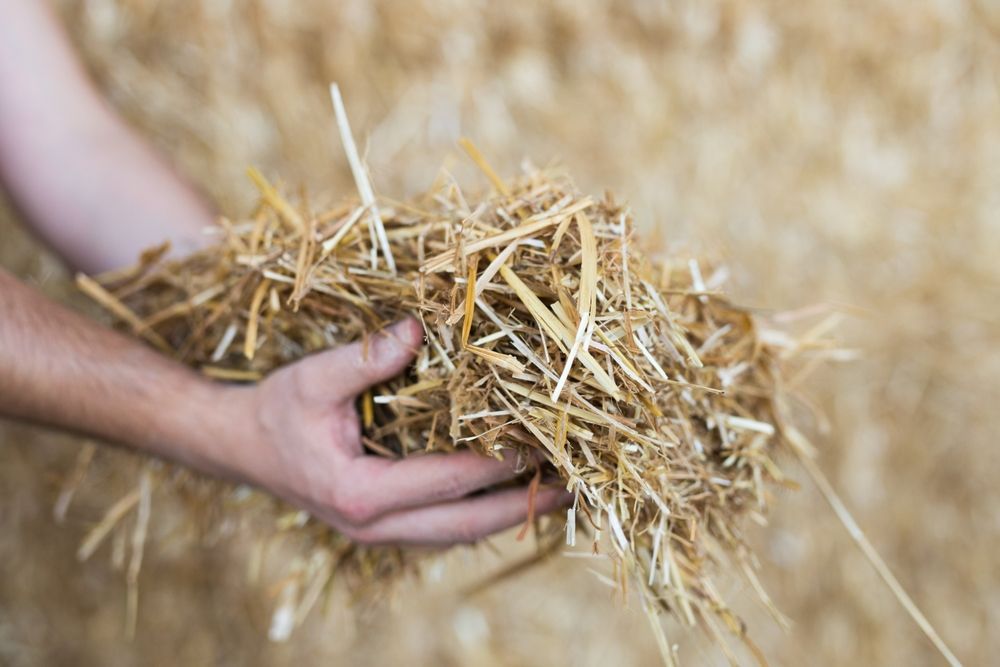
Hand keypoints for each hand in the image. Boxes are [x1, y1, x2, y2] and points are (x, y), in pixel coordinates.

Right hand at [225, 318, 569, 545]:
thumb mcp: (313, 378)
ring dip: (507, 517)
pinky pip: (441, 529)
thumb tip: (420, 328)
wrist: (237, 447)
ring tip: (556, 497)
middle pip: (465, 525)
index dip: (501, 461)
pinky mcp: (381, 526)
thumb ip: (366, 358)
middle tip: (572, 487)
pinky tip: (508, 498)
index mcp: (361, 492)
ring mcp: (377, 533)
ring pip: (457, 535)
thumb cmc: (274, 411)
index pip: (451, 479)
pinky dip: (479, 516)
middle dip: (521, 507)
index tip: (543, 440)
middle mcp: (373, 525)